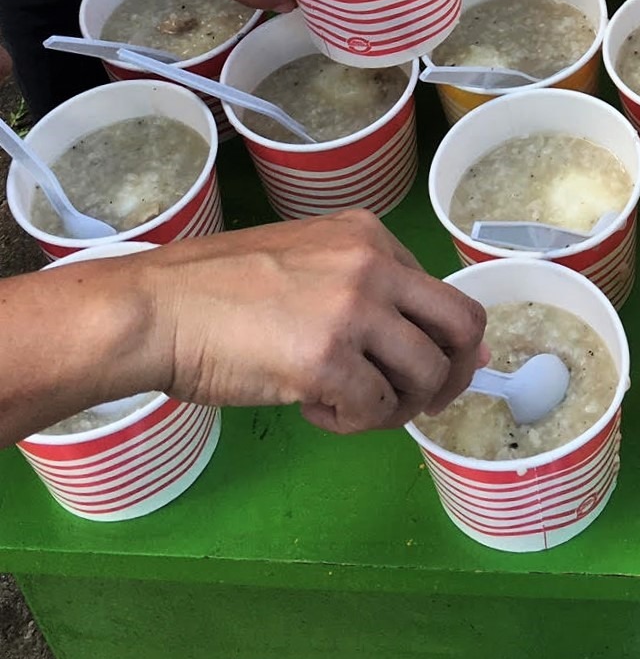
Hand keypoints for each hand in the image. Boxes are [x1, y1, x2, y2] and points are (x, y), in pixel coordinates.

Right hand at [142, 211, 486, 431]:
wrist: (158, 310)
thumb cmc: (220, 292)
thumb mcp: (309, 263)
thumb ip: (368, 289)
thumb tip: (429, 342)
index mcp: (369, 236)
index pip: (442, 293)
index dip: (438, 343)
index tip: (415, 371)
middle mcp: (372, 264)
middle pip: (462, 328)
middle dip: (452, 377)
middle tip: (419, 404)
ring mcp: (353, 310)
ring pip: (425, 375)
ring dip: (394, 407)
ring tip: (348, 406)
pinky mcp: (327, 360)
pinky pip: (374, 409)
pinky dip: (351, 423)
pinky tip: (313, 408)